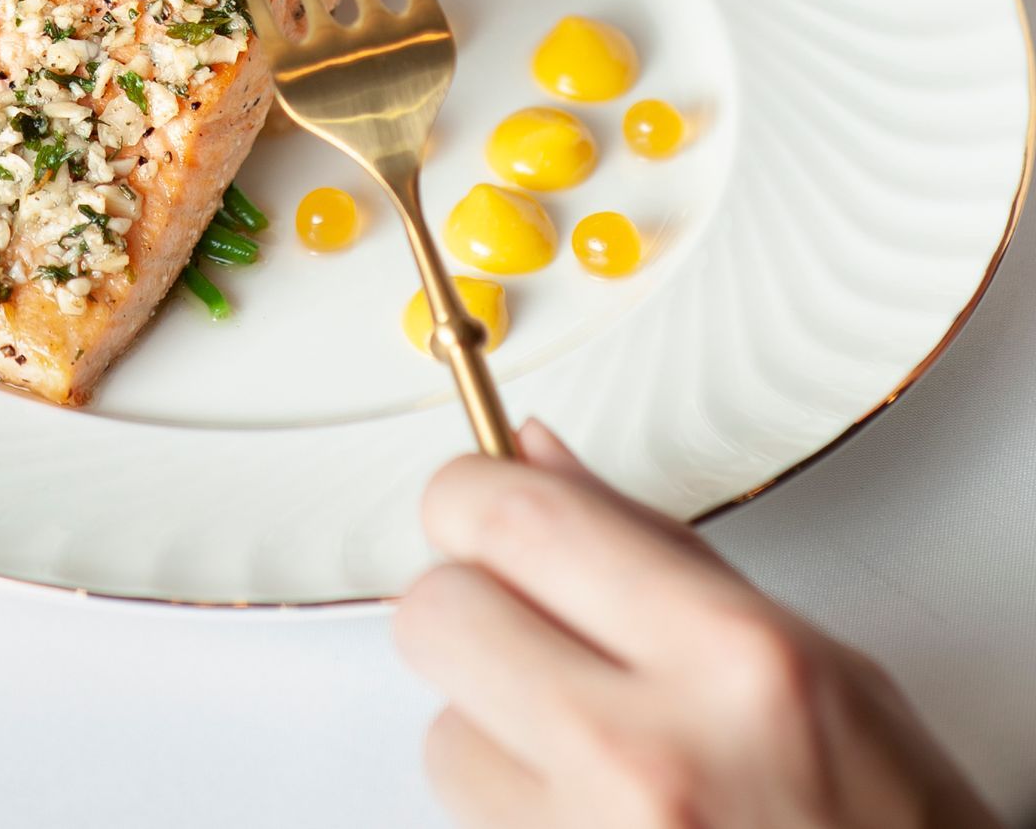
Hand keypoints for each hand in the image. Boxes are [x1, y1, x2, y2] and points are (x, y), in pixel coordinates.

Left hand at [394, 421, 999, 827]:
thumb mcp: (809, 657)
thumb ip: (656, 549)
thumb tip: (533, 455)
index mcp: (729, 659)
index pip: (515, 518)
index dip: (472, 492)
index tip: (478, 499)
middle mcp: (647, 757)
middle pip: (438, 615)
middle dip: (470, 604)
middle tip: (525, 618)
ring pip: (442, 733)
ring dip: (493, 728)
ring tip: (590, 749)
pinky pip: (471, 818)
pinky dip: (514, 806)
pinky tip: (591, 808)